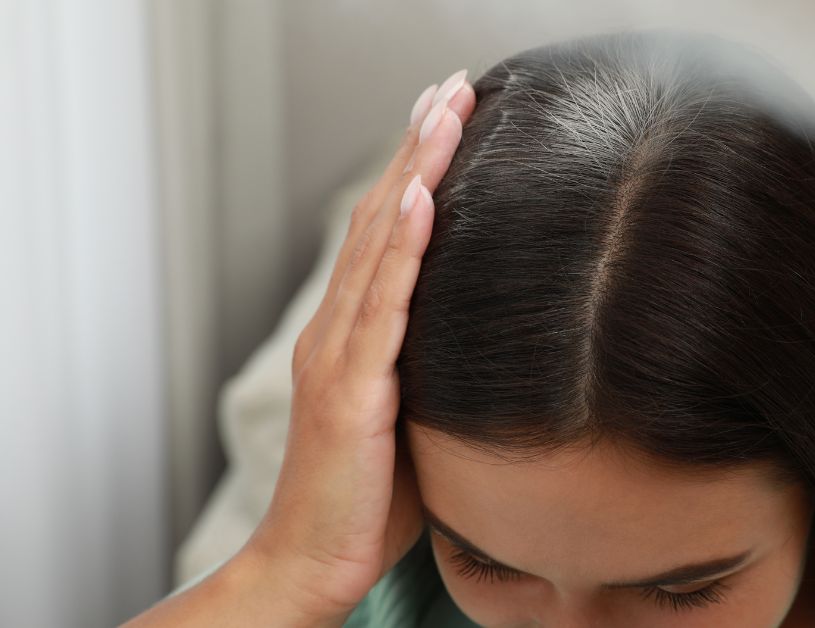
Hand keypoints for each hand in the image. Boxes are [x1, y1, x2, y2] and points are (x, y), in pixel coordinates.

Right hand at [243, 69, 476, 621]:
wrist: (313, 560)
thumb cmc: (367, 497)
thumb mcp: (409, 417)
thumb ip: (430, 370)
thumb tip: (487, 344)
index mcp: (351, 335)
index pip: (387, 235)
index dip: (413, 172)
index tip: (444, 120)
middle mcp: (337, 331)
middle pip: (381, 219)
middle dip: (417, 149)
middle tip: (449, 88)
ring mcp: (339, 356)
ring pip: (381, 246)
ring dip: (414, 174)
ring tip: (442, 113)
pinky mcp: (351, 390)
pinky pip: (382, 307)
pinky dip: (402, 248)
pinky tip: (421, 200)